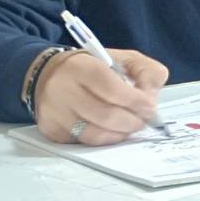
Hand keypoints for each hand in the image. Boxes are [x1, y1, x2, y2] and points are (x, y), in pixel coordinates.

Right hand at [35, 48, 169, 145]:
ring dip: (120, 134)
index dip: (136, 102)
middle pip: (106, 116)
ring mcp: (54, 112)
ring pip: (95, 134)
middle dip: (132, 122)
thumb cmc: (93, 67)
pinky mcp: (51, 129)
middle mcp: (62, 90)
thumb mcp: (123, 58)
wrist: (48, 73)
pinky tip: (110, 131)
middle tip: (142, 121)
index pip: (113, 89)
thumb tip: (151, 97)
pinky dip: (103, 140)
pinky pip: (83, 142)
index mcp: (82, 67)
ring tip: (128, 127)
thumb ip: (146, 71)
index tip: (150, 108)